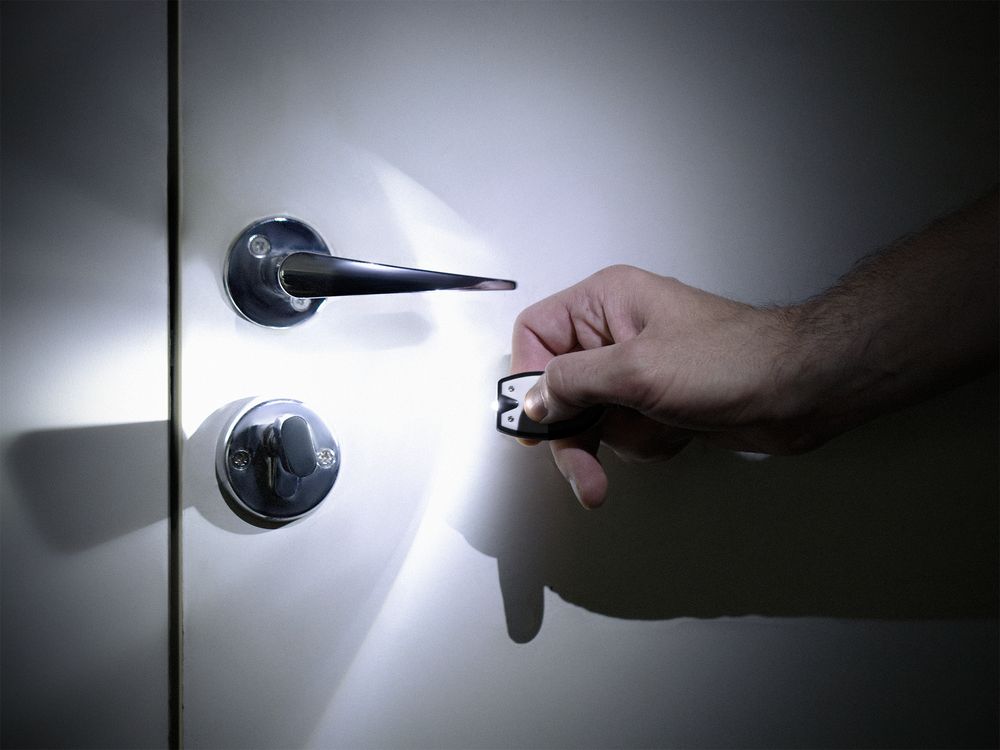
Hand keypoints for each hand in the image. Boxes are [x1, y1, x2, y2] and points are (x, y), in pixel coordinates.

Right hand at [510, 265, 807, 507]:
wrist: (799, 390)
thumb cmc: (733, 359)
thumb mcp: (637, 369)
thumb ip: (572, 383)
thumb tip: (533, 400)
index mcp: (605, 302)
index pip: (535, 334)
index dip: (527, 378)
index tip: (531, 420)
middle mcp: (614, 332)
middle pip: (559, 386)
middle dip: (575, 432)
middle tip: (582, 468)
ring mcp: (636, 368)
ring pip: (591, 418)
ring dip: (619, 440)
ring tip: (657, 435)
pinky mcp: (655, 400)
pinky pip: (623, 433)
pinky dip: (644, 444)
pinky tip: (675, 432)